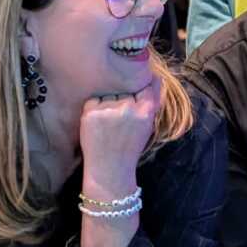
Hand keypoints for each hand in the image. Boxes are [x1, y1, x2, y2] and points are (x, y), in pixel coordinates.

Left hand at [79, 75, 160, 195]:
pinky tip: (98, 126)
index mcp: (145, 112)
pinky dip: (94, 110)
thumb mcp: (147, 127)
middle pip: (125, 92)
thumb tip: (154, 76)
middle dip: (122, 102)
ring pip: (109, 95)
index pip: (146, 87)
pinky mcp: (91, 112)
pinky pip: (93, 101)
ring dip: (108, 105)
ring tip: (108, 127)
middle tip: (120, 124)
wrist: (110, 169)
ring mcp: (109, 109)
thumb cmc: (129, 148)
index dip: (142, 89)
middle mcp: (128, 108)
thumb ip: (150, 104)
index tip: (138, 93)